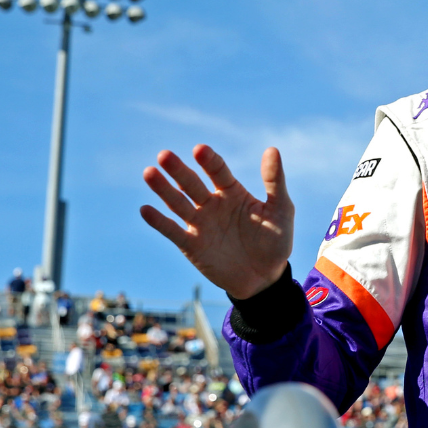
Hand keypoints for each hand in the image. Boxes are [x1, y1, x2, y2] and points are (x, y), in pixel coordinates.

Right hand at [140, 145, 293, 299]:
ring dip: (163, 189)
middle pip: (192, 183)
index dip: (209, 160)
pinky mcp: (191, 245)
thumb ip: (274, 181)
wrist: (265, 278)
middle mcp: (212, 203)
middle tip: (164, 155)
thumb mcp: (281, 210)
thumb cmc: (275, 240)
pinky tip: (146, 209)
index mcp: (232, 191)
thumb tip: (272, 149)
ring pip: (178, 203)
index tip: (200, 150)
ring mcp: (200, 223)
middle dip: (179, 170)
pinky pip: (173, 231)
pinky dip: (159, 221)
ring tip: (149, 173)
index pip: (218, 171)